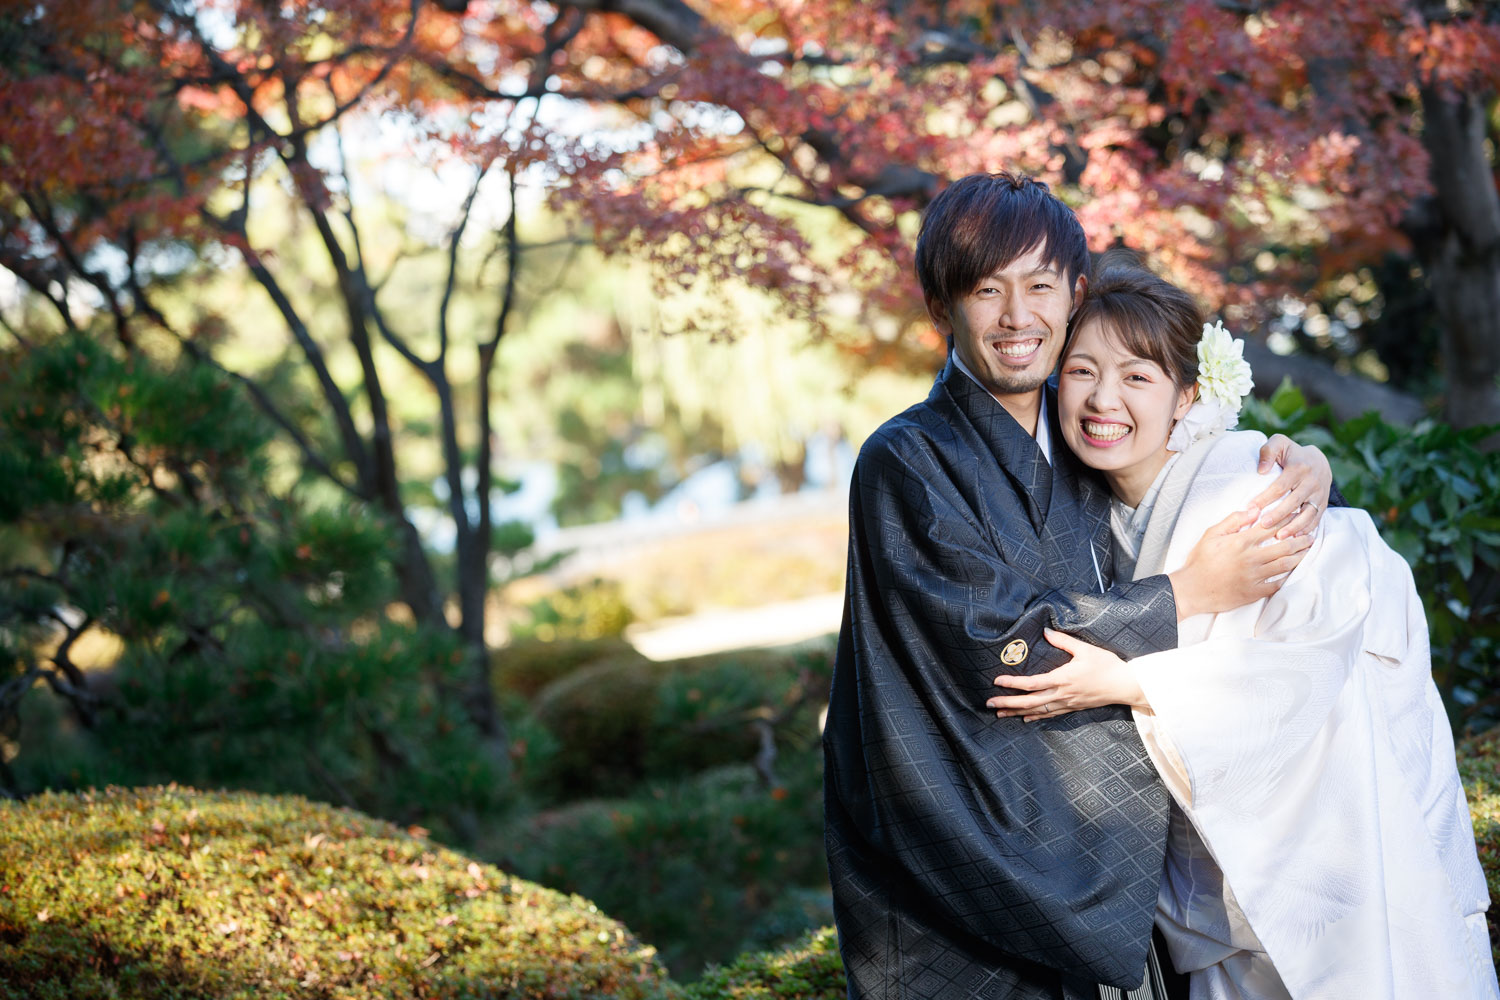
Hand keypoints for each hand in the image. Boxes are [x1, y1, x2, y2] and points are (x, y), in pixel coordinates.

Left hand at [988, 628, 1146, 721]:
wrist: (1126, 686)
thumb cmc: (1107, 666)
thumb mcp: (1085, 649)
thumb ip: (1063, 641)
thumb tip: (1046, 631)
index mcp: (1062, 679)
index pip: (1032, 683)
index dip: (1013, 683)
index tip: (997, 681)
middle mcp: (1062, 694)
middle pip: (1029, 702)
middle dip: (1008, 703)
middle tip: (989, 704)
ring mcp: (1067, 703)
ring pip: (1037, 710)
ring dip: (1017, 712)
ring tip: (1000, 714)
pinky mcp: (1073, 707)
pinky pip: (1051, 714)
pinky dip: (1036, 716)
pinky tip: (1026, 718)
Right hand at [1168, 505, 1312, 619]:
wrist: (1192, 590)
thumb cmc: (1199, 561)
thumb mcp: (1211, 534)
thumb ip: (1233, 521)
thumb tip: (1255, 510)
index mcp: (1241, 541)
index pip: (1271, 527)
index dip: (1287, 520)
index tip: (1297, 515)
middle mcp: (1251, 558)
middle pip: (1285, 545)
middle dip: (1301, 539)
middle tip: (1310, 536)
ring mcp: (1254, 576)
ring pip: (1285, 564)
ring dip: (1299, 556)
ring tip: (1307, 551)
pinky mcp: (1254, 592)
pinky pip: (1277, 584)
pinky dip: (1287, 577)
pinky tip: (1293, 571)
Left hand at [1254, 434, 1332, 537]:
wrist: (1319, 460)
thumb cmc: (1291, 453)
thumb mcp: (1279, 444)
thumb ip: (1268, 452)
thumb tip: (1261, 470)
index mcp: (1299, 468)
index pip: (1280, 486)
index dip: (1265, 498)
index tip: (1251, 508)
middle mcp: (1312, 482)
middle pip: (1294, 502)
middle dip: (1278, 515)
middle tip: (1263, 525)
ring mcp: (1320, 494)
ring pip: (1308, 513)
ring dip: (1294, 526)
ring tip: (1280, 536)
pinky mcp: (1323, 504)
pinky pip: (1316, 519)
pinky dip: (1307, 529)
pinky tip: (1295, 538)